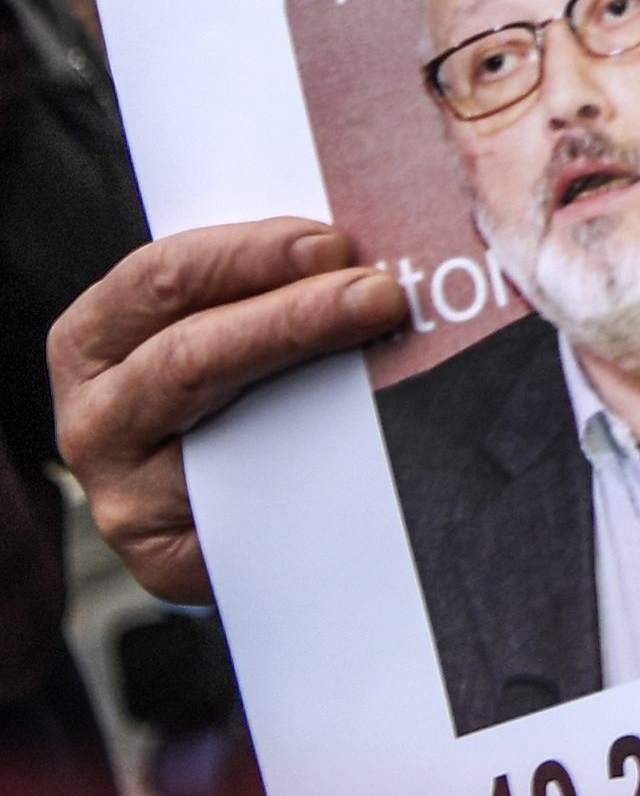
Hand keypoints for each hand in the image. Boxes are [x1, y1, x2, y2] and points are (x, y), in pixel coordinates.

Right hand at [51, 222, 408, 605]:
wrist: (228, 502)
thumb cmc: (232, 380)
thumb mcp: (227, 320)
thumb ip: (267, 283)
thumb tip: (364, 236)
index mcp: (97, 338)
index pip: (160, 279)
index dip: (248, 255)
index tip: (333, 242)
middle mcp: (96, 418)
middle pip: (188, 357)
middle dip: (292, 318)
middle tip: (380, 294)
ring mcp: (126, 494)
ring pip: (220, 436)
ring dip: (314, 391)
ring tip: (386, 353)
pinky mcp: (167, 558)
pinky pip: (247, 513)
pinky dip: (315, 475)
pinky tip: (373, 447)